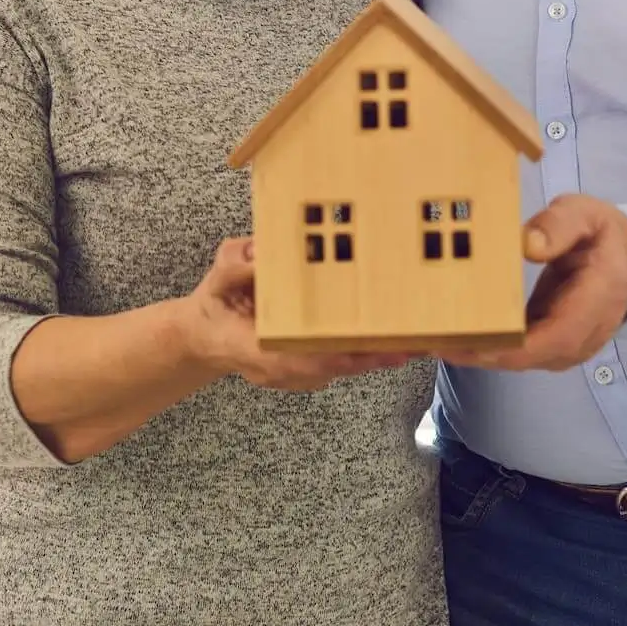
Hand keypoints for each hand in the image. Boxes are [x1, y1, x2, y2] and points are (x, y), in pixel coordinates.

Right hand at [179, 237, 412, 390]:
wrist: (205, 337)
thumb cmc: (214, 306)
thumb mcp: (215, 278)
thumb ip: (235, 264)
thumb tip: (260, 252)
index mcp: (259, 350)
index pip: (306, 357)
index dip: (342, 354)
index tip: (375, 348)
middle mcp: (285, 369)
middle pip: (338, 365)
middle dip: (377, 354)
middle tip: (418, 340)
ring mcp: (298, 373)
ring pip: (345, 367)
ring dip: (380, 354)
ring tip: (421, 338)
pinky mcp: (308, 368)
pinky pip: (343, 361)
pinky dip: (369, 351)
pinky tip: (397, 337)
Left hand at [440, 194, 626, 372]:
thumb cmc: (601, 235)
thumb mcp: (586, 215)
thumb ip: (560, 225)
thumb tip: (528, 245)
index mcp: (597, 299)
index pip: (558, 336)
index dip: (514, 347)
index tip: (473, 344)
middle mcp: (584, 333)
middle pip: (531, 356)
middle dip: (481, 353)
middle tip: (434, 340)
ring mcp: (568, 345)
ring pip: (520, 360)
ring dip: (477, 354)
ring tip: (432, 339)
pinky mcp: (551, 345)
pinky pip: (517, 353)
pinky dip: (484, 348)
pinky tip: (451, 336)